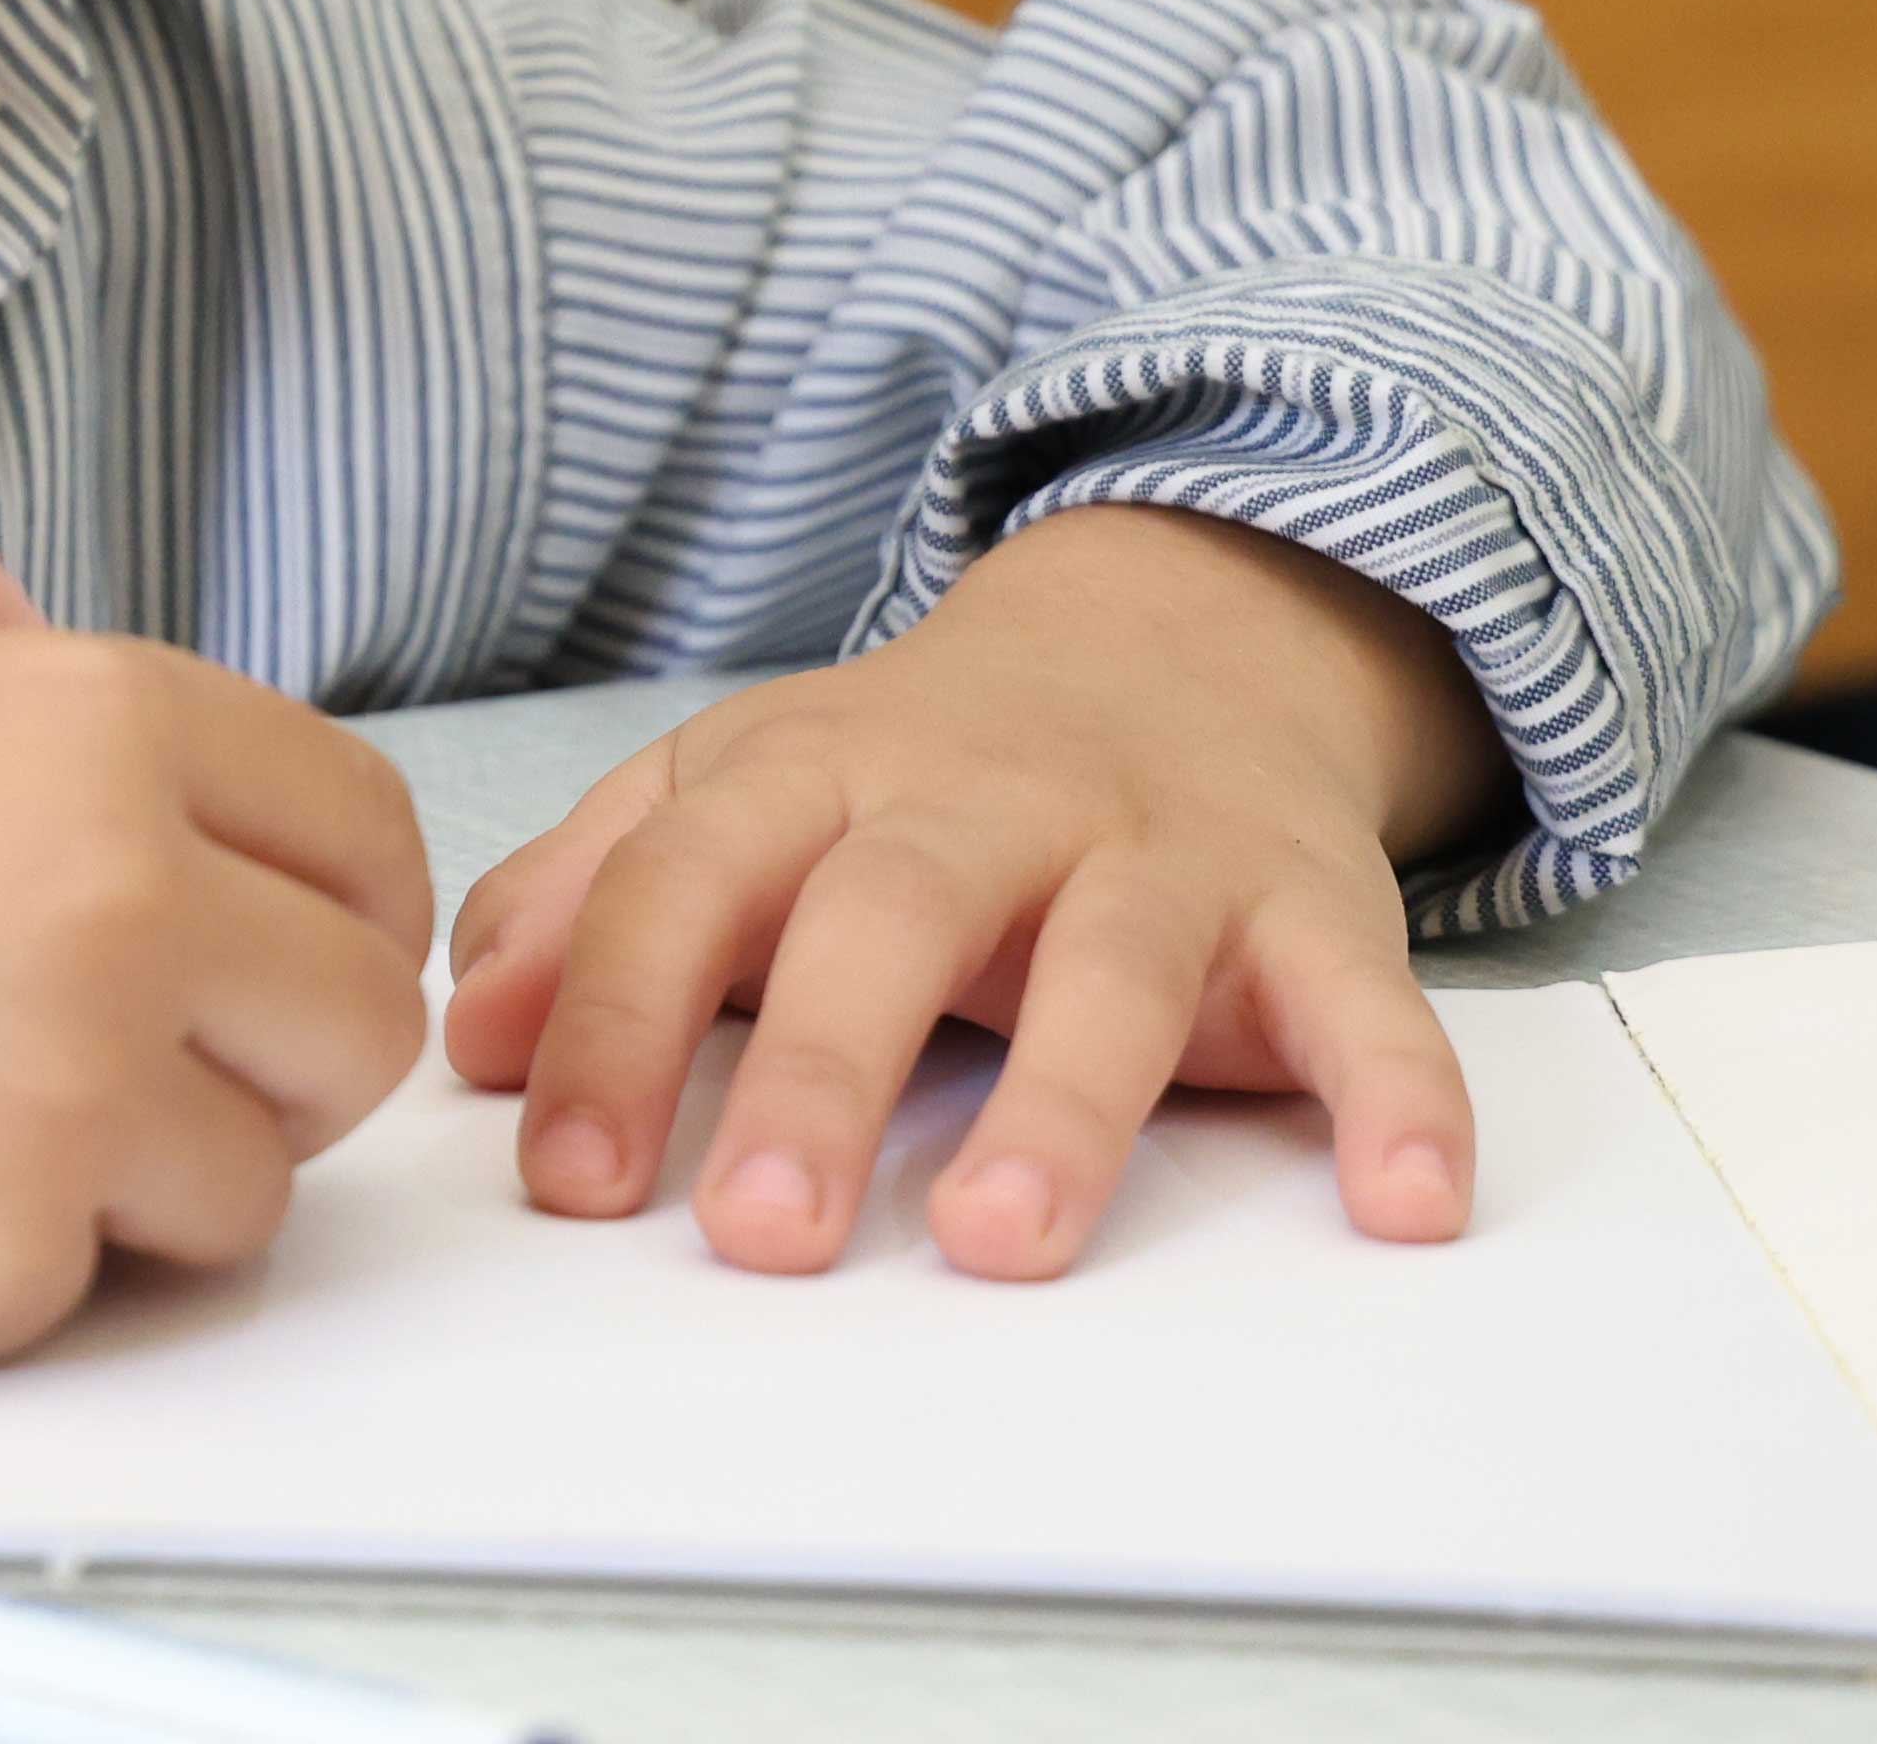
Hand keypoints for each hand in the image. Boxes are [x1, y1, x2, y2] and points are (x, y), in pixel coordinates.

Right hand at [0, 633, 435, 1376]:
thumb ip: (91, 785)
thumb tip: (245, 883)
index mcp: (93, 720)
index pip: (368, 833)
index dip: (331, 911)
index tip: (275, 960)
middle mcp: (118, 888)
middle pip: (357, 1025)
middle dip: (269, 1067)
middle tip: (135, 1077)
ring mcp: (69, 1084)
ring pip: (251, 1184)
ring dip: (141, 1185)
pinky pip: (98, 1285)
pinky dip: (8, 1265)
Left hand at [440, 507, 1506, 1282]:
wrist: (1167, 636)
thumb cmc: (914, 768)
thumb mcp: (730, 796)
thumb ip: (596, 899)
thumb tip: (474, 1032)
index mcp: (814, 773)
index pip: (687, 889)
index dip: (615, 1023)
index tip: (565, 1179)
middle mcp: (983, 801)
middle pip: (887, 919)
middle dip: (816, 1072)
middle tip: (760, 1231)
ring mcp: (1154, 850)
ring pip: (1114, 966)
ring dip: (1063, 1105)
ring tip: (1000, 1240)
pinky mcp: (1308, 904)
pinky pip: (1364, 998)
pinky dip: (1397, 1093)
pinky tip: (1402, 1203)